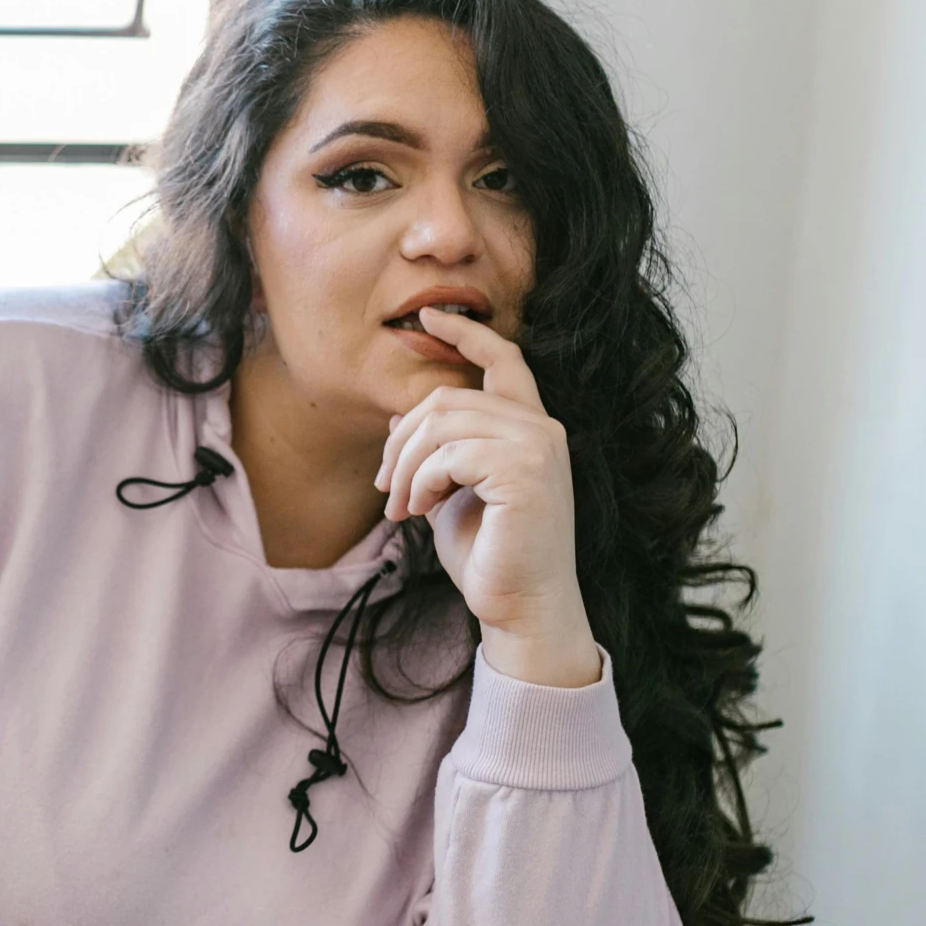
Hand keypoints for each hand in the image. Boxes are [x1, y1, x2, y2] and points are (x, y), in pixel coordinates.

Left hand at [373, 308, 601, 688]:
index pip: (505, 359)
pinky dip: (421, 481)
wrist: (519, 606)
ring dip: (405, 466)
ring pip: (442, 423)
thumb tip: (400, 420)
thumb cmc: (488, 555)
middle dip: (401, 441)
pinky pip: (449, 454)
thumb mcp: (451, 494)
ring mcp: (538, 446)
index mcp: (530, 427)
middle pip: (448, 397)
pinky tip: (418, 510)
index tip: (427, 318)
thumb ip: (436, 454)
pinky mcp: (525, 471)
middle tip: (383, 488)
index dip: (466, 334)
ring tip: (399, 505)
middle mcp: (542, 428)